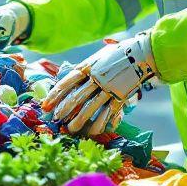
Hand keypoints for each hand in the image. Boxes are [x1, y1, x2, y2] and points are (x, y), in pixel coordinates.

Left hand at [42, 31, 159, 136]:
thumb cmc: (116, 55)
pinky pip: (108, 112)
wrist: (141, 54)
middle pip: (77, 97)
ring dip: (79, 120)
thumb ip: (84, 69)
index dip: (55, 95)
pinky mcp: (120, 96)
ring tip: (71, 129)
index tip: (45, 105)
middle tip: (56, 119)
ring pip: (91, 107)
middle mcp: (97, 78)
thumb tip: (69, 79)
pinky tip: (93, 131)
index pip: (67, 82)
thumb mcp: (97, 57)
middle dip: (64, 110)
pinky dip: (100, 123)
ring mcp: (109, 88)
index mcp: (88, 66)